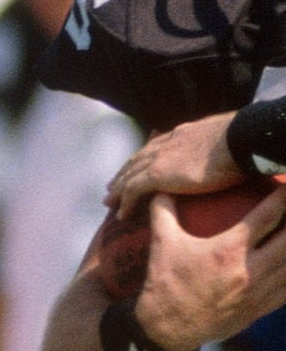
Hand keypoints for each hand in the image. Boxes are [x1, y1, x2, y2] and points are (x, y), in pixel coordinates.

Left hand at [109, 114, 244, 218]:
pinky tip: (121, 216)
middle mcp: (164, 144)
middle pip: (135, 160)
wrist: (237, 139)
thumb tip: (227, 151)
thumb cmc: (241, 140)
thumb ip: (215, 145)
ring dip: (117, 190)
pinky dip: (125, 203)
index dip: (142, 158)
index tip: (135, 167)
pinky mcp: (156, 174)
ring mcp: (158, 158)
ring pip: (128, 176)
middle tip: (112, 186)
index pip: (154, 147)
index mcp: (179, 134)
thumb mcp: (223, 139)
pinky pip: (132, 191)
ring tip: (109, 202)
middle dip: (123, 173)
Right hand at [135, 190, 285, 350]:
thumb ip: (164, 211)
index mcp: (228, 250)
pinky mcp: (261, 308)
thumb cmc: (165, 281)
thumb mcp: (162, 243)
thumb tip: (163, 187)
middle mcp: (249, 269)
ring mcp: (258, 291)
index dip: (282, 199)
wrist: (168, 327)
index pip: (265, 217)